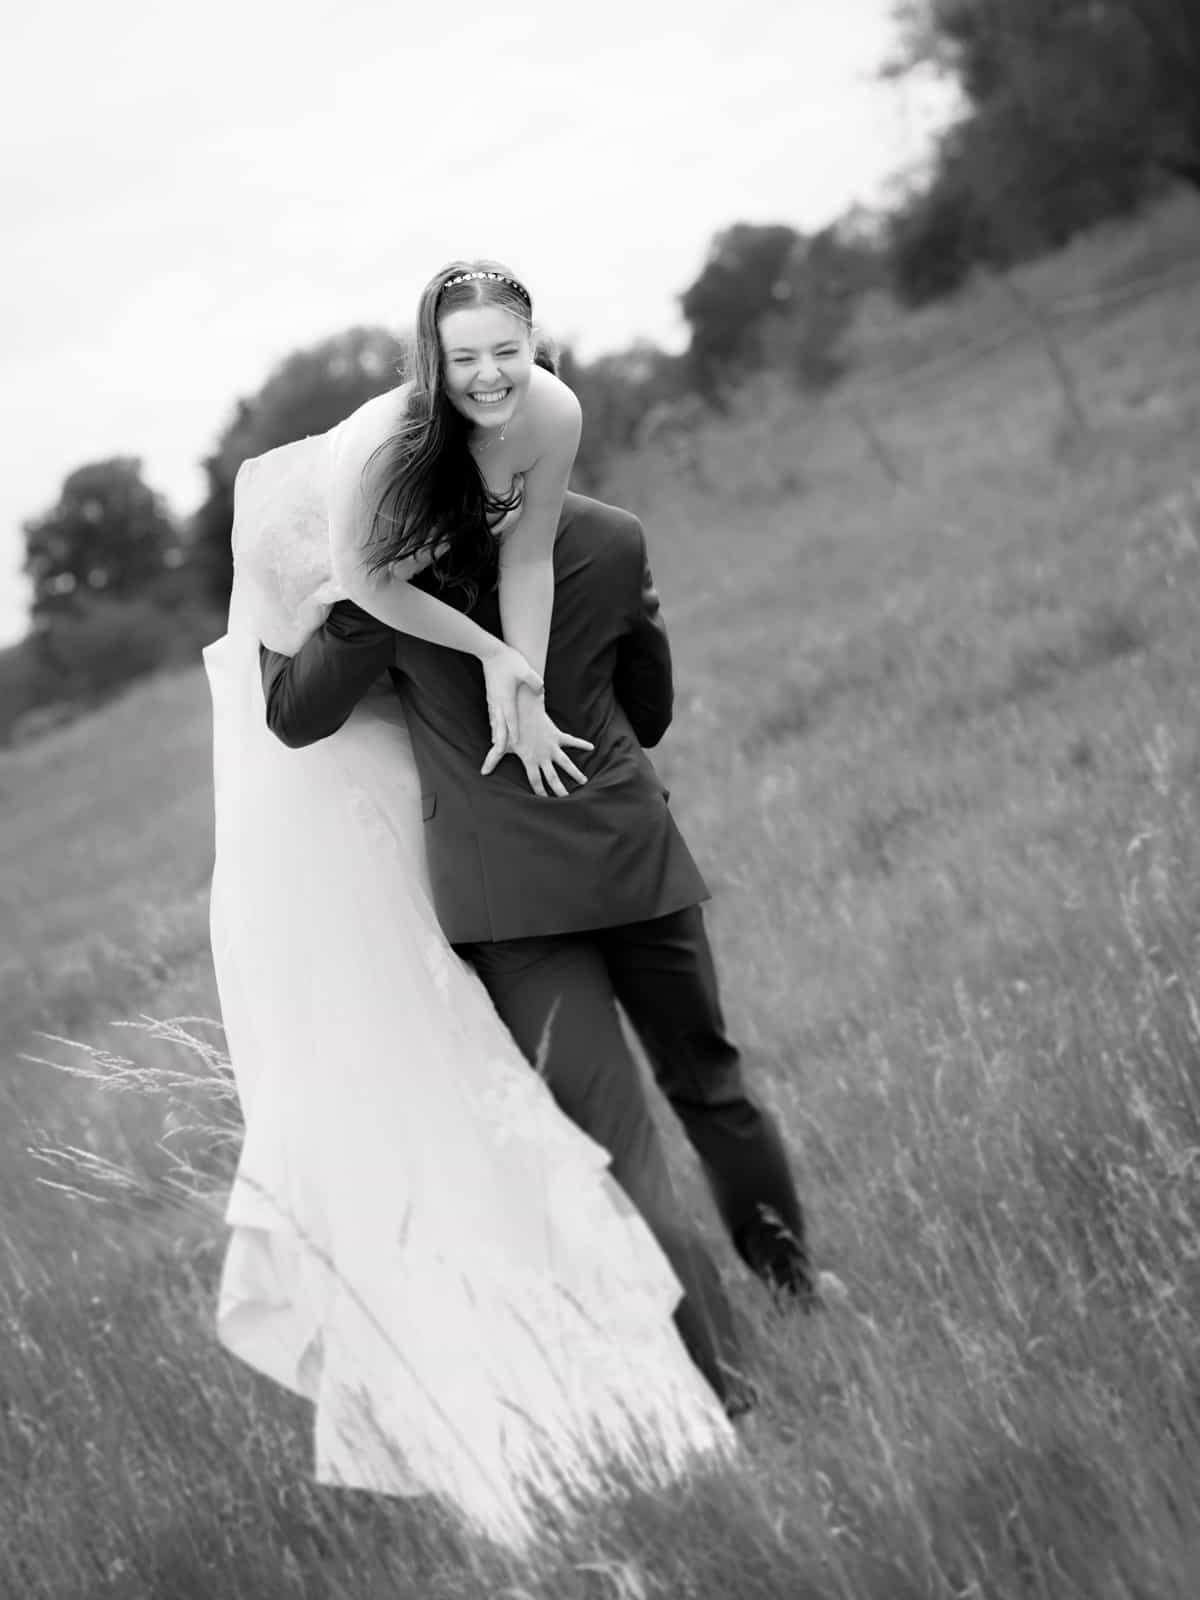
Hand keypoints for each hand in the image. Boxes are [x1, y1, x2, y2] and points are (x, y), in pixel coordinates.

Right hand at [480, 642, 544, 756]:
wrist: (490, 651)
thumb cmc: (508, 660)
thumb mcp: (525, 669)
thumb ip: (534, 681)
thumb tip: (541, 689)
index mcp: (506, 699)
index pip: (510, 721)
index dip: (512, 734)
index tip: (514, 746)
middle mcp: (498, 703)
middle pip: (498, 726)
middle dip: (497, 741)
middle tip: (496, 753)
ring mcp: (493, 700)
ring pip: (494, 721)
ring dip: (496, 734)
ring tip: (495, 745)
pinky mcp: (492, 696)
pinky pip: (493, 714)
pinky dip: (494, 724)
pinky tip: (495, 728)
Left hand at [482, 682, 593, 795]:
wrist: (523, 707)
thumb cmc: (511, 727)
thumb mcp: (502, 745)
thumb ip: (493, 758)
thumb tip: (483, 772)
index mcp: (530, 761)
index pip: (535, 781)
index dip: (539, 792)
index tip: (544, 802)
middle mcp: (543, 756)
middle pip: (553, 778)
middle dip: (560, 790)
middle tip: (567, 801)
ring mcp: (552, 747)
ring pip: (566, 763)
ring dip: (575, 773)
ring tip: (584, 781)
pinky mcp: (557, 736)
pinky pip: (572, 741)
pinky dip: (581, 744)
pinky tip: (591, 747)